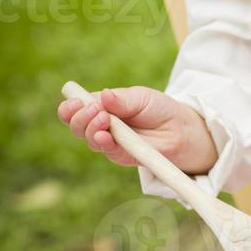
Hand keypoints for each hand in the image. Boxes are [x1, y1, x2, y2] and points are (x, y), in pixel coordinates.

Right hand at [57, 86, 216, 172]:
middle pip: (77, 125)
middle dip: (80, 117)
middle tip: (96, 109)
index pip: (76, 108)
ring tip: (104, 119)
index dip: (70, 107)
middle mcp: (101, 125)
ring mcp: (110, 141)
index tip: (75, 102)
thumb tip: (104, 95)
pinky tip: (104, 136)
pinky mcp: (121, 155)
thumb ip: (121, 99)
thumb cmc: (159, 109)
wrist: (181, 129)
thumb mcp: (141, 97)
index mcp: (102, 107)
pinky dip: (103, 143)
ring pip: (89, 138)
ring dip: (91, 128)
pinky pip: (107, 151)